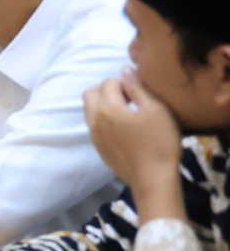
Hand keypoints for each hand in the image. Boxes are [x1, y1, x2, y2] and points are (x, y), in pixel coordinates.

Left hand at [84, 68, 186, 221]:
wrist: (153, 179)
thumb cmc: (159, 142)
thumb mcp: (155, 109)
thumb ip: (137, 88)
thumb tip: (124, 71)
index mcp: (106, 107)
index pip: (108, 82)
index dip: (125, 83)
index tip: (140, 94)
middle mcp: (93, 119)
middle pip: (91, 93)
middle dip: (108, 90)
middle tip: (130, 99)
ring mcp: (93, 135)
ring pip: (90, 109)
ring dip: (104, 104)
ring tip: (128, 113)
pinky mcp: (98, 147)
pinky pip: (94, 124)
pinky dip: (104, 119)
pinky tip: (124, 129)